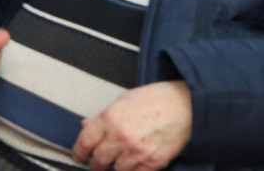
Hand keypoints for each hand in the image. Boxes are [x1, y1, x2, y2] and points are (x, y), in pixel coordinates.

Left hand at [73, 81, 192, 170]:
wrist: (185, 106)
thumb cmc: (155, 99)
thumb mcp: (122, 100)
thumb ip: (102, 116)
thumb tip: (87, 126)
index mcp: (110, 118)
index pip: (86, 141)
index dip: (79, 152)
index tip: (78, 156)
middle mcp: (121, 137)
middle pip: (99, 159)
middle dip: (95, 164)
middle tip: (95, 164)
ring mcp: (138, 151)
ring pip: (117, 169)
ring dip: (114, 168)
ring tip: (114, 164)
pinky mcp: (154, 162)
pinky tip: (131, 166)